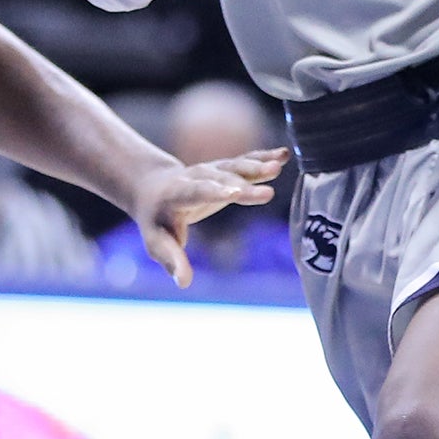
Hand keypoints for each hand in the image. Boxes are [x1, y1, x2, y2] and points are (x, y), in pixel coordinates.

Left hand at [131, 147, 288, 287]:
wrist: (154, 188)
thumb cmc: (158, 222)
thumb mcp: (157, 242)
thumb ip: (171, 259)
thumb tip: (183, 282)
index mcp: (177, 195)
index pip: (196, 193)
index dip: (213, 192)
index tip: (232, 195)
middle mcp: (195, 177)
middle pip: (220, 180)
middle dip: (242, 185)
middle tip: (267, 192)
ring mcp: (211, 171)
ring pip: (234, 167)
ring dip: (255, 167)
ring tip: (278, 166)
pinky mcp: (225, 169)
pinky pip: (245, 162)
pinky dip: (263, 158)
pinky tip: (284, 155)